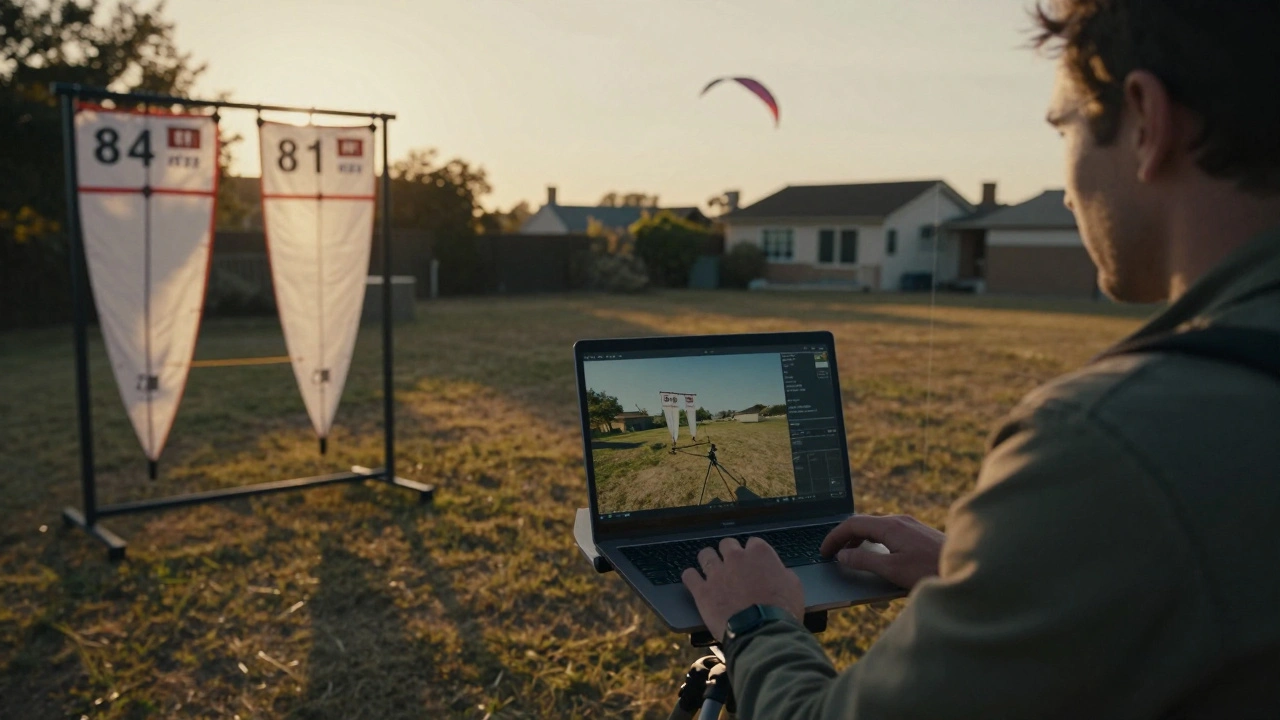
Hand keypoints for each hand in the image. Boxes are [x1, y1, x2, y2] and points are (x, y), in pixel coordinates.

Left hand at [681, 537, 804, 642]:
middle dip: (729, 553)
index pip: (753, 543)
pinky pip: (689, 575)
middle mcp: (736, 558)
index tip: (753, 563)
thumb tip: (778, 572)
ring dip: (708, 560)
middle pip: (727, 544)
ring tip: (711, 570)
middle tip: (732, 566)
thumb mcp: (793, 586)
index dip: (752, 554)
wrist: (763, 632)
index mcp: (760, 553)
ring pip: (705, 554)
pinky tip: (694, 581)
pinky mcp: (702, 591)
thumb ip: (782, 573)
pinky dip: (691, 577)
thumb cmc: (782, 611)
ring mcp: (717, 573)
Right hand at [820, 514, 944, 590]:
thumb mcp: (891, 569)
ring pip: (877, 527)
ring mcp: (911, 525)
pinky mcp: (919, 533)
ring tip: (851, 555)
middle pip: (864, 523)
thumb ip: (864, 560)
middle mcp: (900, 520)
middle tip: (834, 554)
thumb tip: (843, 555)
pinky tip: (877, 555)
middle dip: (845, 537)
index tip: (824, 551)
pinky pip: (889, 533)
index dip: (834, 537)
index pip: (852, 524)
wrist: (967, 569)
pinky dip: (875, 541)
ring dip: (860, 539)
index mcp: (890, 526)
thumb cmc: (930, 570)